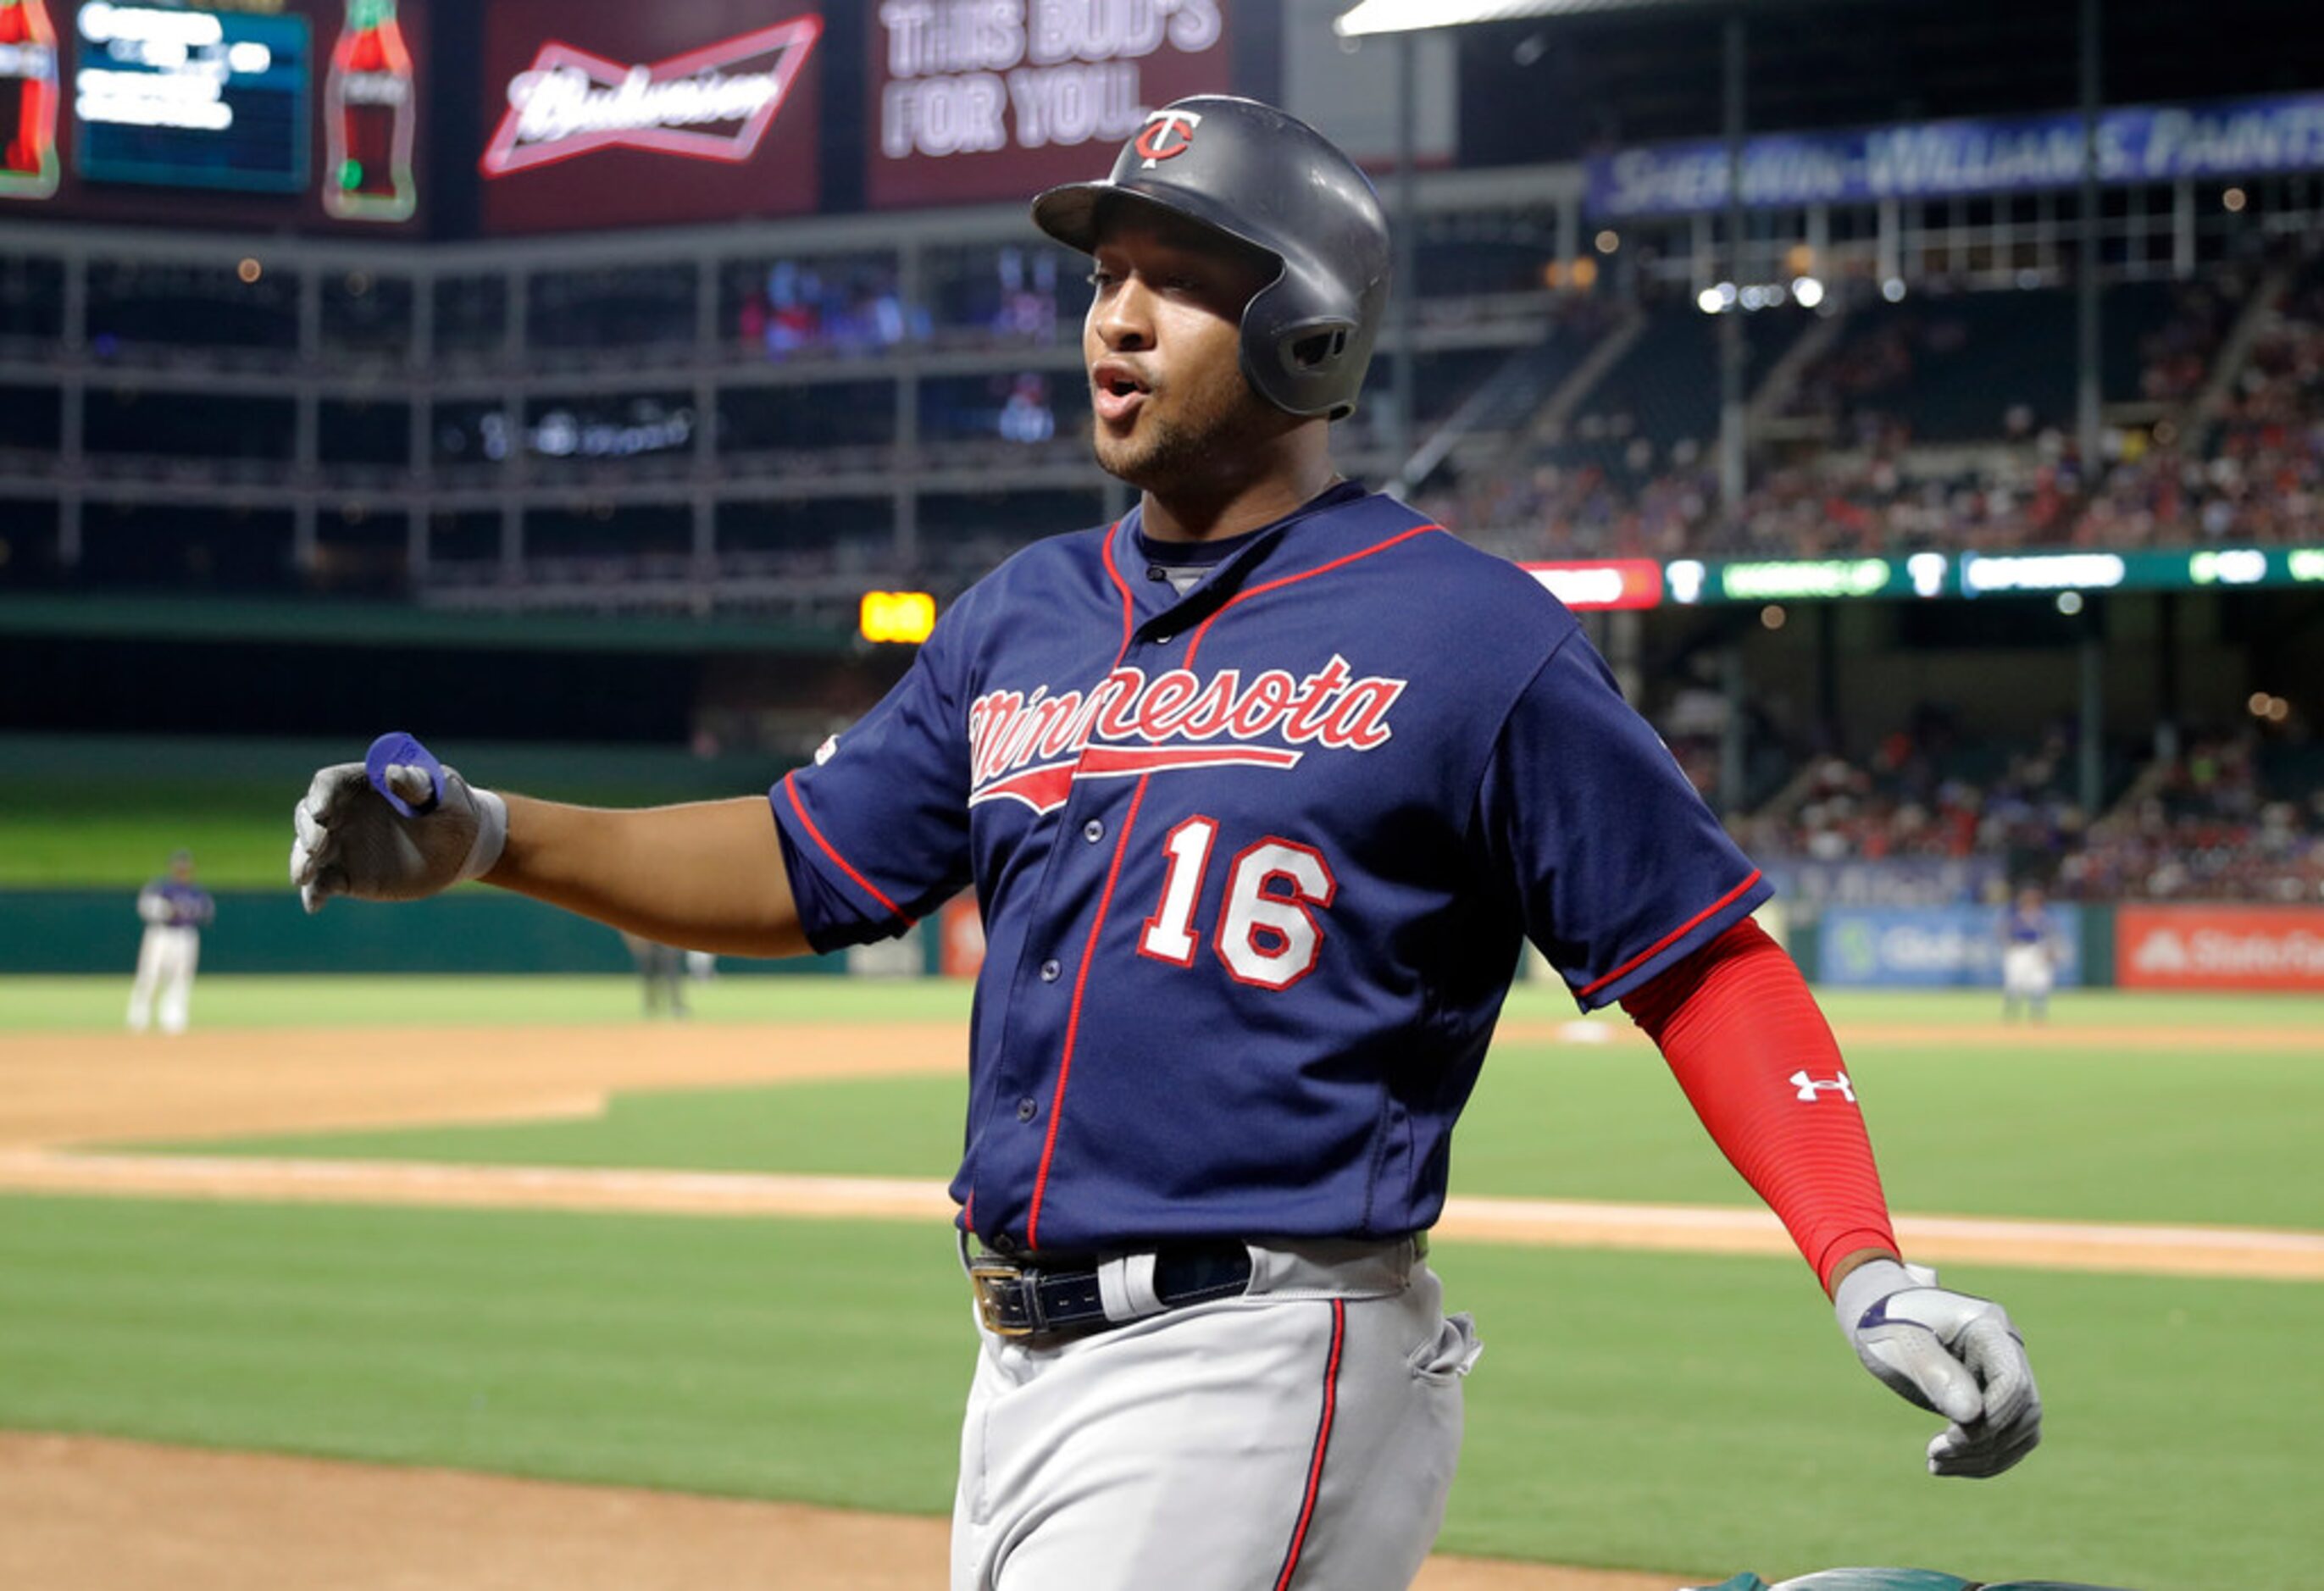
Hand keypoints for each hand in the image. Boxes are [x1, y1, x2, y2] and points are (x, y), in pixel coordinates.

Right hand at [289, 733, 507, 912]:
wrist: (462, 849)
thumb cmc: (453, 810)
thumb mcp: (445, 793)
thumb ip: (419, 784)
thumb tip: (393, 773)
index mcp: (363, 784)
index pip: (329, 783)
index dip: (321, 795)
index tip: (322, 810)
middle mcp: (343, 813)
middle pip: (309, 816)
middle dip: (307, 829)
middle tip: (318, 846)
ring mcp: (341, 845)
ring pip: (308, 851)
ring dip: (301, 861)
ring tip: (304, 876)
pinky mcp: (347, 876)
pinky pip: (323, 884)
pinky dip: (314, 893)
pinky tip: (313, 905)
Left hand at [1833, 1258, 2041, 1477]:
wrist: (1878, 1313)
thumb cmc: (1885, 1321)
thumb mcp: (1900, 1343)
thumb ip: (1934, 1374)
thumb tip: (1972, 1417)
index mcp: (1987, 1325)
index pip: (2013, 1380)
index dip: (1993, 1417)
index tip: (1953, 1438)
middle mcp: (2005, 1348)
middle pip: (2023, 1410)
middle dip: (1984, 1442)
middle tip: (1934, 1453)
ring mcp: (2004, 1373)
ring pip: (2020, 1429)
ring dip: (1984, 1457)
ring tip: (1935, 1463)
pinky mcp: (1995, 1395)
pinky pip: (2007, 1436)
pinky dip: (1982, 1456)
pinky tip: (1944, 1464)